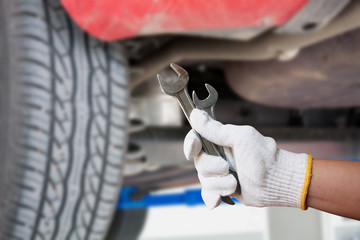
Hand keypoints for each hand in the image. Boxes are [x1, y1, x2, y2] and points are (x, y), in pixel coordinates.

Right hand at [184, 109, 311, 208]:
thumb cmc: (263, 156)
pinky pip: (208, 194)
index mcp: (219, 141)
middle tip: (227, 168)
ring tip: (235, 182)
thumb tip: (196, 114)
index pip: (195, 140)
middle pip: (198, 162)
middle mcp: (216, 156)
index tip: (193, 151)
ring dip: (219, 183)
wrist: (276, 181)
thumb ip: (215, 129)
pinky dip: (212, 197)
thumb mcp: (240, 137)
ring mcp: (219, 174)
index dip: (190, 145)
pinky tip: (219, 199)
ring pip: (204, 180)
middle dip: (212, 167)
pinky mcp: (223, 189)